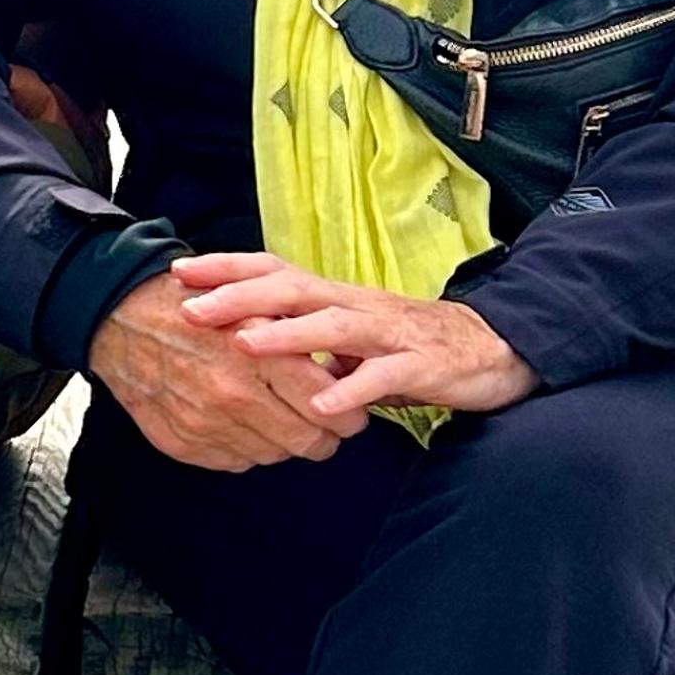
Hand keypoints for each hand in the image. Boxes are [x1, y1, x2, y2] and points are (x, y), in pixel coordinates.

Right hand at [84, 270, 347, 472]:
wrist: (120, 317)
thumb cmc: (193, 303)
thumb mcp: (253, 303)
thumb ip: (296, 338)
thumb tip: (338, 374)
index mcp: (258, 353)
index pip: (328, 406)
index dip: (349, 415)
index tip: (351, 413)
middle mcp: (232, 394)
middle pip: (307, 441)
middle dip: (325, 436)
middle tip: (325, 424)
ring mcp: (205, 424)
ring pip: (273, 455)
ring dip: (284, 441)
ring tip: (279, 417)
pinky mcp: (182, 443)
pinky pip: (235, 461)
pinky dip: (246, 446)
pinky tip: (242, 423)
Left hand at [168, 252, 537, 436]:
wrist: (494, 349)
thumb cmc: (410, 343)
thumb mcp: (349, 336)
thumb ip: (303, 335)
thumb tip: (241, 335)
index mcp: (337, 296)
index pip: (276, 270)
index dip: (229, 269)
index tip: (180, 272)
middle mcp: (358, 305)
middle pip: (294, 290)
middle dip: (240, 298)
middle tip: (192, 309)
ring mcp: (390, 334)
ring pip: (333, 327)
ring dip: (286, 337)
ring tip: (243, 347)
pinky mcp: (421, 365)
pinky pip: (382, 378)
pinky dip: (351, 390)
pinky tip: (320, 406)